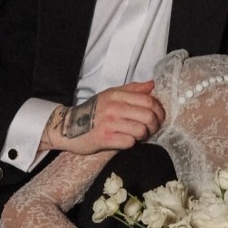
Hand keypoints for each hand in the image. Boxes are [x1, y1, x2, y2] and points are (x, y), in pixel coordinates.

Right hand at [40, 81, 164, 154]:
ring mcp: (109, 123)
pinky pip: (130, 142)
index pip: (148, 100)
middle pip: (148, 116)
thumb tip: (152, 84)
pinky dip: (132, 143)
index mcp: (117, 95)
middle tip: (152, 128)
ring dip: (144, 135)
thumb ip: (132, 89)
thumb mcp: (111, 95)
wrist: (68, 126)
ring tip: (139, 135)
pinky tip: (127, 140)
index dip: (159, 110)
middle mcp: (114, 107)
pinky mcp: (105, 139)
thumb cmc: (94, 111)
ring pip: (141, 130)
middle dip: (155, 125)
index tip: (159, 116)